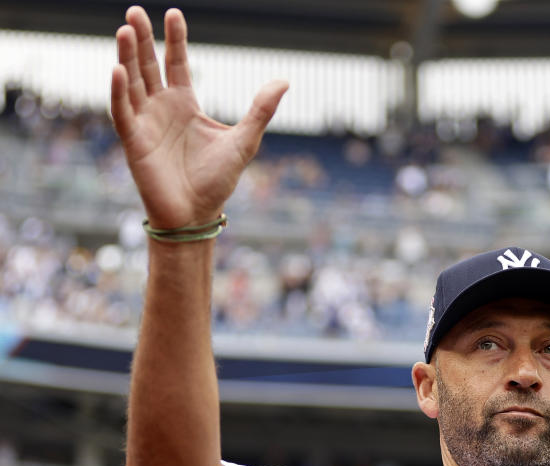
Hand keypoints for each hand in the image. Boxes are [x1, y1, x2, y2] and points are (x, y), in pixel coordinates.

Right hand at [111, 6, 287, 228]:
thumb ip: (261, 110)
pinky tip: (119, 69)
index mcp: (185, 104)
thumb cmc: (218, 181)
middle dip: (143, 39)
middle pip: (148, 65)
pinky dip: (118, 91)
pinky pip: (122, 110)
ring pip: (131, 81)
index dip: (174, 39)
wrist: (197, 215)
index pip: (176, 63)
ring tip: (126, 29)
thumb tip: (284, 81)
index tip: (174, 13)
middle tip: (135, 11)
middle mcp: (162, 108)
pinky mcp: (133, 141)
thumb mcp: (245, 140)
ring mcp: (145, 122)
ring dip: (127, 56)